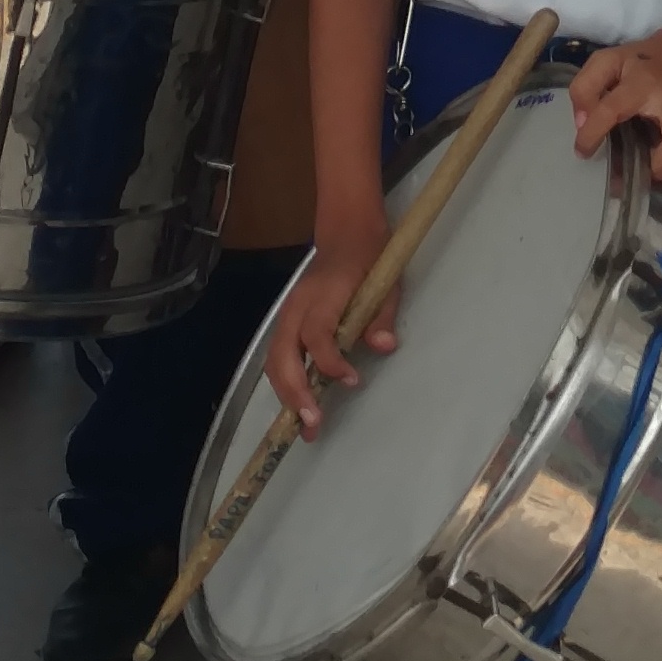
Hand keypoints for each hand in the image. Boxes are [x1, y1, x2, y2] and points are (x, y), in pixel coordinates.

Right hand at [262, 226, 394, 432]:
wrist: (346, 234)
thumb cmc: (369, 259)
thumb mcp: (387, 284)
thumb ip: (382, 317)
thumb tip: (384, 347)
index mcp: (324, 293)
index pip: (317, 333)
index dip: (329, 361)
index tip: (351, 380)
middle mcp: (297, 305)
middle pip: (283, 353)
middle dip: (295, 392)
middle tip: (312, 422)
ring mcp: (287, 314)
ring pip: (274, 359)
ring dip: (286, 394)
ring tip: (305, 426)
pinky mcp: (286, 323)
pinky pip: (277, 356)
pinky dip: (285, 383)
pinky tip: (300, 405)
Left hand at [567, 35, 661, 186]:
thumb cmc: (645, 62)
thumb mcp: (607, 62)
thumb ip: (585, 88)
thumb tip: (583, 122)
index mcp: (645, 82)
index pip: (613, 110)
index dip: (593, 134)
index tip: (582, 151)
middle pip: (661, 162)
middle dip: (640, 168)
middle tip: (624, 162)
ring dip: (657, 166)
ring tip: (645, 150)